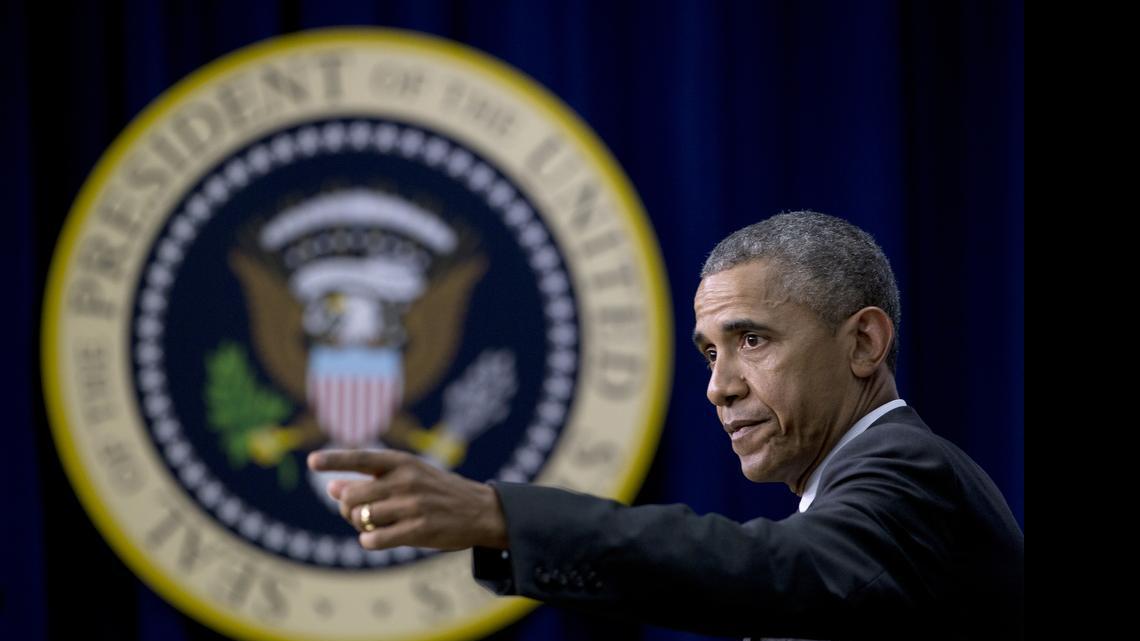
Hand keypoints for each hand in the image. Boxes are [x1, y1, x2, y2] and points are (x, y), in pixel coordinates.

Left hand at [307, 449, 508, 550]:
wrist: (479, 510)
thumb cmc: (437, 492)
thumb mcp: (410, 475)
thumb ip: (372, 480)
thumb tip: (332, 488)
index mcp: (402, 462)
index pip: (361, 458)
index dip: (334, 460)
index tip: (311, 462)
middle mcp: (406, 480)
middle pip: (352, 495)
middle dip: (346, 507)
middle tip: (356, 512)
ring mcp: (413, 506)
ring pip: (362, 518)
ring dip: (360, 525)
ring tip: (373, 525)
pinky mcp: (419, 530)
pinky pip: (375, 540)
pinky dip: (368, 541)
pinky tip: (375, 538)